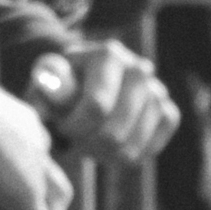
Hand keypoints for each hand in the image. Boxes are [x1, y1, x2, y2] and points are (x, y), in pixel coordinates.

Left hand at [45, 39, 179, 165]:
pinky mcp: (168, 112)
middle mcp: (138, 68)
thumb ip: (42, 96)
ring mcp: (157, 90)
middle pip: (116, 131)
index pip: (97, 106)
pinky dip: (131, 155)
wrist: (86, 85)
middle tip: (76, 142)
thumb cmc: (62, 89)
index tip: (62, 128)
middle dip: (89, 145)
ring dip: (107, 155)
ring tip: (91, 146)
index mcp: (108, 54)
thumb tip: (45, 102)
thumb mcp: (46, 87)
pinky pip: (154, 145)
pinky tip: (112, 149)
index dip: (75, 128)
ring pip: (134, 144)